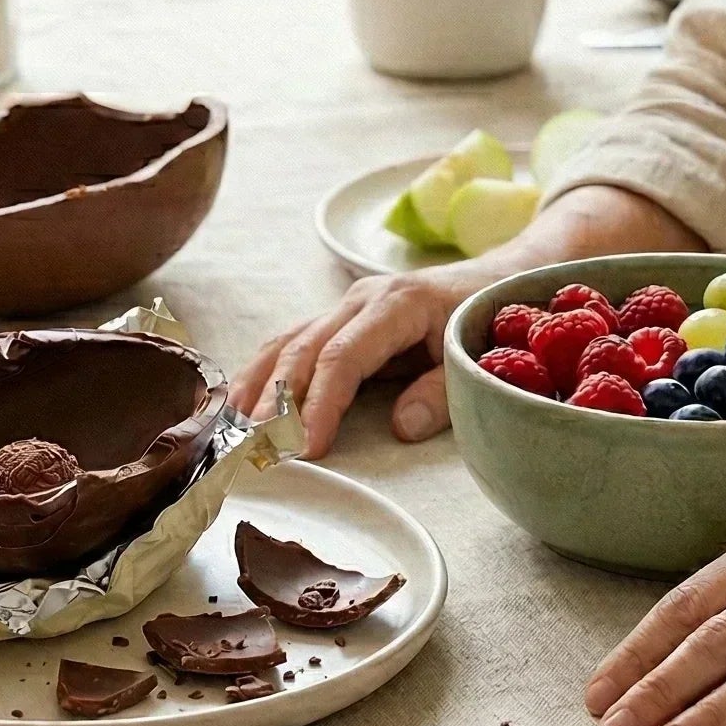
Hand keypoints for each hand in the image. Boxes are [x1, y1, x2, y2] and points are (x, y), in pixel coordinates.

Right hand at [233, 260, 488, 458]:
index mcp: (395, 305)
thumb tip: (401, 428)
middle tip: (255, 447)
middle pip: (303, 348)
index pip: (343, 356)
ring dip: (256, 385)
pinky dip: (263, 373)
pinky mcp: (337, 318)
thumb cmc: (482, 320)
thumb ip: (441, 393)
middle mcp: (359, 300)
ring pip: (286, 341)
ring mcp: (344, 306)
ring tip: (232, 428)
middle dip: (275, 400)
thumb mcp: (472, 358)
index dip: (320, 402)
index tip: (307, 446)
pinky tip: (242, 403)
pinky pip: (291, 342)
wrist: (492, 278)